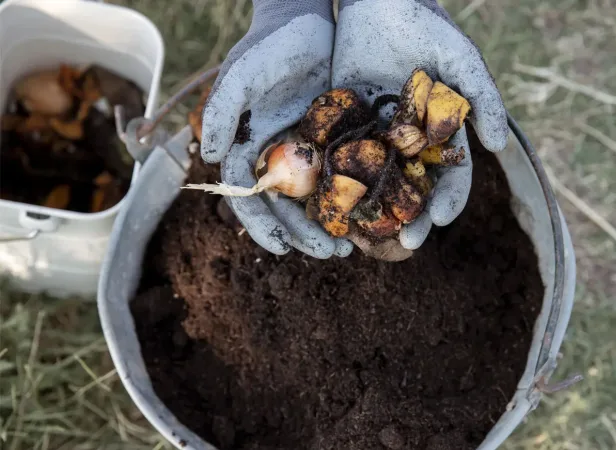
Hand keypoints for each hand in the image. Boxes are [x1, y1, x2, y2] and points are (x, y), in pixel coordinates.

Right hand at [201, 0, 352, 258]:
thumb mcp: (244, 73)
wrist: (307, 20)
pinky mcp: (333, 142)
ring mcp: (305, 151)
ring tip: (351, 245)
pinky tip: (369, 214)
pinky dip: (351, 198)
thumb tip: (214, 157)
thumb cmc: (270, 46)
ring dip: (329, 224)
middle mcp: (276, 156)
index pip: (249, 198)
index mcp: (248, 148)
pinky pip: (342, 177)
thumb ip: (224, 111)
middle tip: (332, 253)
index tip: (282, 249)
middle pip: (285, 207)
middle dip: (304, 234)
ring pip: (315, 199)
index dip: (262, 226)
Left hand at [333, 0, 508, 249]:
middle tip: (406, 242)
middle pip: (413, 191)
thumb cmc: (425, 27)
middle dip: (413, 218)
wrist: (377, 1)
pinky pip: (341, 161)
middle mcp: (409, 143)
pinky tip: (333, 207)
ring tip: (368, 236)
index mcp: (440, 134)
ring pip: (377, 184)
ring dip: (375, 212)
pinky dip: (339, 185)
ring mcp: (375, 137)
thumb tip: (499, 146)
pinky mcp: (343, 126)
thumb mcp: (461, 59)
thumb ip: (483, 99)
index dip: (448, 201)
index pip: (451, 177)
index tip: (440, 220)